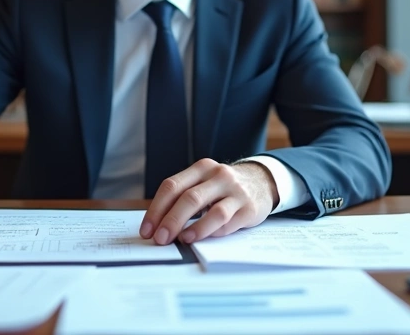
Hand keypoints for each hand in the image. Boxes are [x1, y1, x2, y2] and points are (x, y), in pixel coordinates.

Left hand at [140, 159, 277, 245]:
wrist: (262, 182)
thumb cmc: (224, 187)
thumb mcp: (204, 183)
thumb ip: (184, 198)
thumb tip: (158, 226)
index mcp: (201, 168)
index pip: (172, 186)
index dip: (156, 209)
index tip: (147, 230)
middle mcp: (218, 176)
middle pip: (190, 198)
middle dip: (171, 221)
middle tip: (160, 239)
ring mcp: (236, 191)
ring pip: (213, 212)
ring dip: (195, 229)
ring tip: (182, 240)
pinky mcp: (249, 208)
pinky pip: (229, 223)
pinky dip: (213, 232)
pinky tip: (203, 239)